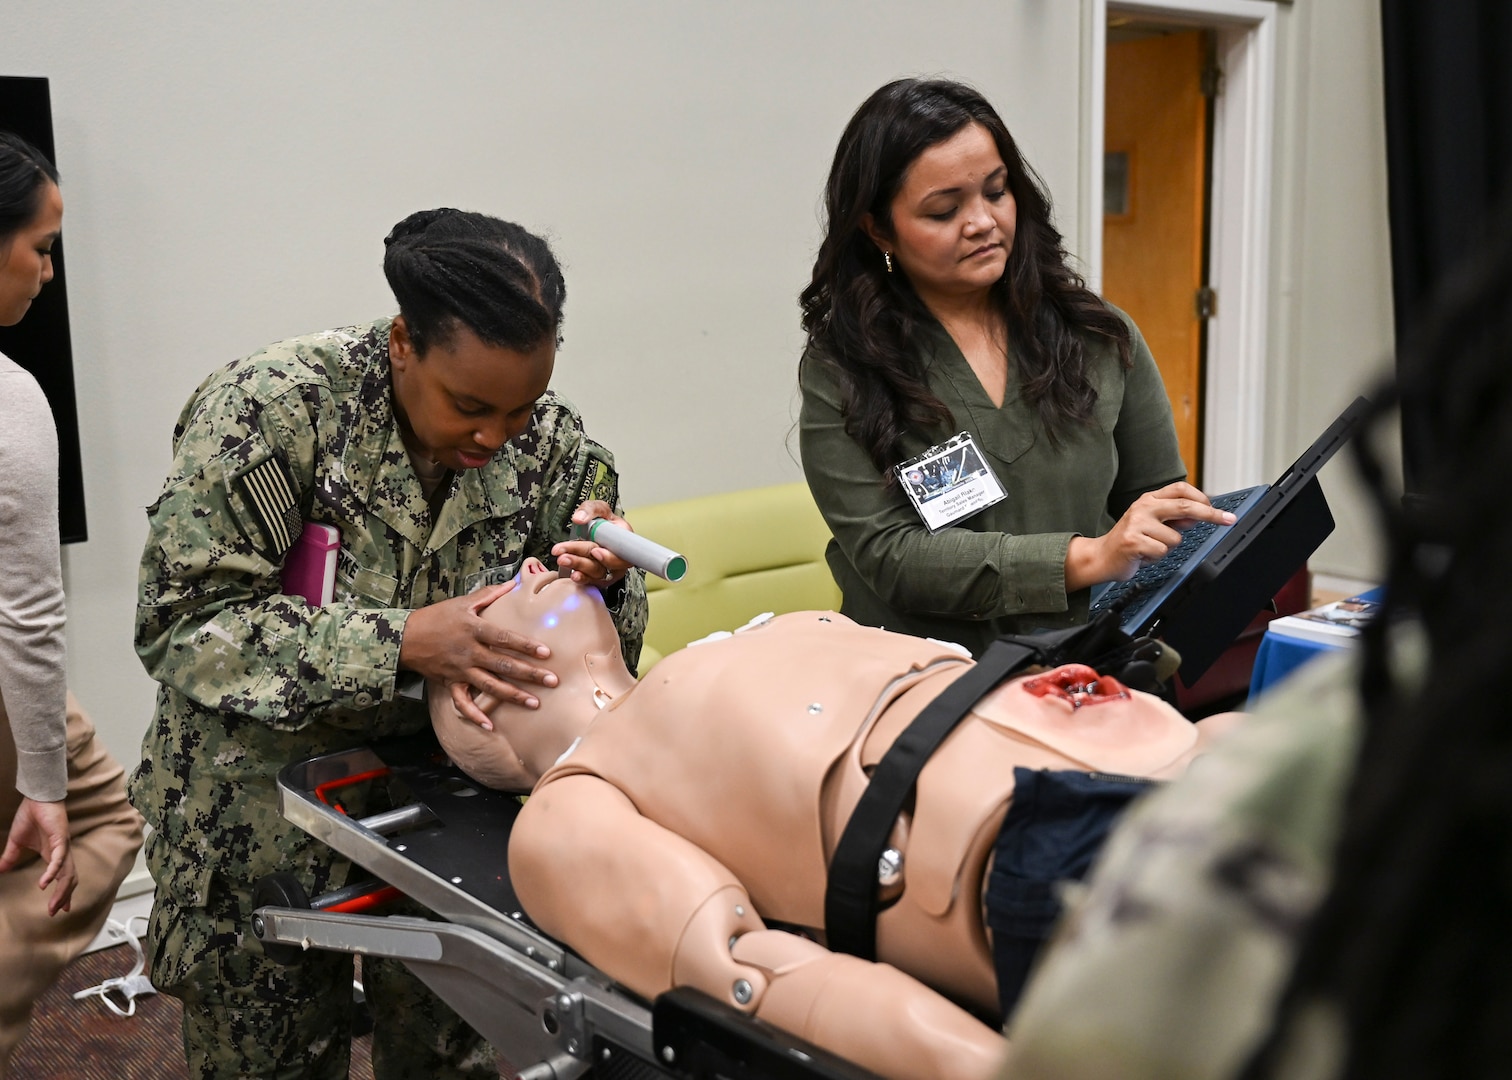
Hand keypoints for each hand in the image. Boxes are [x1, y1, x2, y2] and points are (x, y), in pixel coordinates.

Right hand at [0, 797, 76, 915]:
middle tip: (56, 912)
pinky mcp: (60, 839)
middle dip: (64, 897)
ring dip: (61, 890)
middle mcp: (61, 853)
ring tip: (54, 906)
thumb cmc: (31, 816)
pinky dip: (52, 873)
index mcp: (53, 854)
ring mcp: (63, 847)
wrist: (37, 797)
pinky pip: (59, 859)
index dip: (63, 893)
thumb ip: (10, 856)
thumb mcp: (17, 841)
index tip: (59, 909)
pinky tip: (44, 884)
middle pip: (69, 879)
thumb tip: (0, 870)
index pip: (62, 877)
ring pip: (67, 873)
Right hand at [400, 581, 557, 727]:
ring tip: (535, 703)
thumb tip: (514, 582)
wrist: (405, 637)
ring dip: (513, 696)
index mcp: (474, 630)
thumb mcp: (462, 602)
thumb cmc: (436, 617)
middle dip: (529, 674)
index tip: (546, 653)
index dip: (525, 646)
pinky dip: (475, 715)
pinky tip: (490, 726)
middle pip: (503, 665)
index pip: (504, 638)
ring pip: (490, 686)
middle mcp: (470, 652)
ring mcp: (461, 670)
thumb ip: (489, 595)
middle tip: (552, 681)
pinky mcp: (451, 683)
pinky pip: (463, 703)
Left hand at [551, 500, 633, 587]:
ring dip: (578, 567)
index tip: (595, 551)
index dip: (611, 555)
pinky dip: (582, 579)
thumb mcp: (597, 508)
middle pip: (604, 563)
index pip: (623, 552)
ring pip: (597, 572)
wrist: (595, 531)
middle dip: (583, 559)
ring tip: (562, 560)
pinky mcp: (600, 577)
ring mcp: (611, 568)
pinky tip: (573, 575)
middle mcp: (620, 556)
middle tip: (564, 556)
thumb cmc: (601, 520)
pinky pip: (593, 581)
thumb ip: (590, 509)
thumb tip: (579, 518)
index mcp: (624, 537)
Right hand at [1065, 482, 1236, 590]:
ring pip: (1175, 538)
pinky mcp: (1133, 542)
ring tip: (1150, 548)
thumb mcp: (1152, 524)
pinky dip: (1156, 558)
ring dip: (1167, 548)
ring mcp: (1137, 524)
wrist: (1101, 557)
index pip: (1181, 489)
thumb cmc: (1130, 540)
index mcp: (1149, 499)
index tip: (1219, 510)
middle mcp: (1143, 507)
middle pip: (1184, 506)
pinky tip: (1143, 556)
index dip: (1202, 498)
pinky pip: (1162, 552)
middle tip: (1229, 520)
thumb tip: (1199, 516)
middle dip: (1210, 514)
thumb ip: (1174, 519)